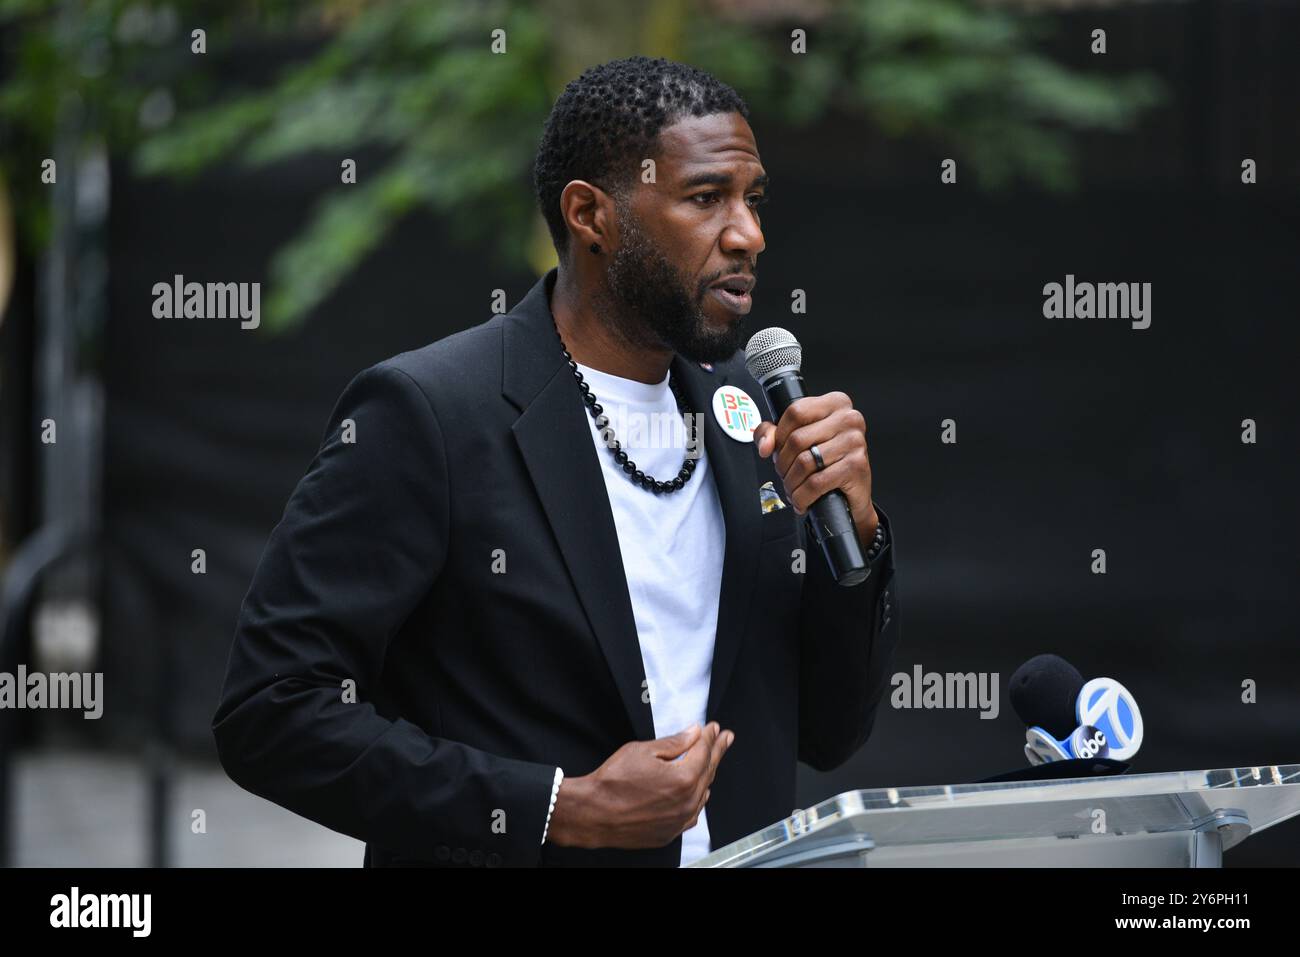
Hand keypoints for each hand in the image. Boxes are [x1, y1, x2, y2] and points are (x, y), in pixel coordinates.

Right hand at [546, 722, 733, 848]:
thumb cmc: (613, 782)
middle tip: (725, 738)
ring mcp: (680, 820)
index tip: (714, 727)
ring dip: (708, 774)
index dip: (710, 736)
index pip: (703, 751)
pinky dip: (698, 798)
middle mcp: (687, 802)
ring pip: (703, 793)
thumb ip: (674, 742)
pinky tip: (699, 791)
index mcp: (683, 778)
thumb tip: (694, 733)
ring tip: (713, 759)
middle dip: (717, 751)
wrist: (593, 813)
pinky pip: (692, 813)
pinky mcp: (670, 832)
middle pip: (709, 770)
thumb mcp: (643, 751)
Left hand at [752, 392, 877, 548]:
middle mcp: (849, 418)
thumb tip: (765, 445)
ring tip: (792, 488)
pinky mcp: (856, 465)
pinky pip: (816, 482)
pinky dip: (802, 496)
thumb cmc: (826, 462)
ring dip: (791, 482)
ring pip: (804, 462)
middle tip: (784, 474)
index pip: (795, 411)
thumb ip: (773, 433)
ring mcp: (855, 441)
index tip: (776, 451)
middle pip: (797, 439)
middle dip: (783, 463)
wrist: (852, 494)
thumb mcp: (798, 439)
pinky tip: (802, 500)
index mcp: (835, 403)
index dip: (779, 435)